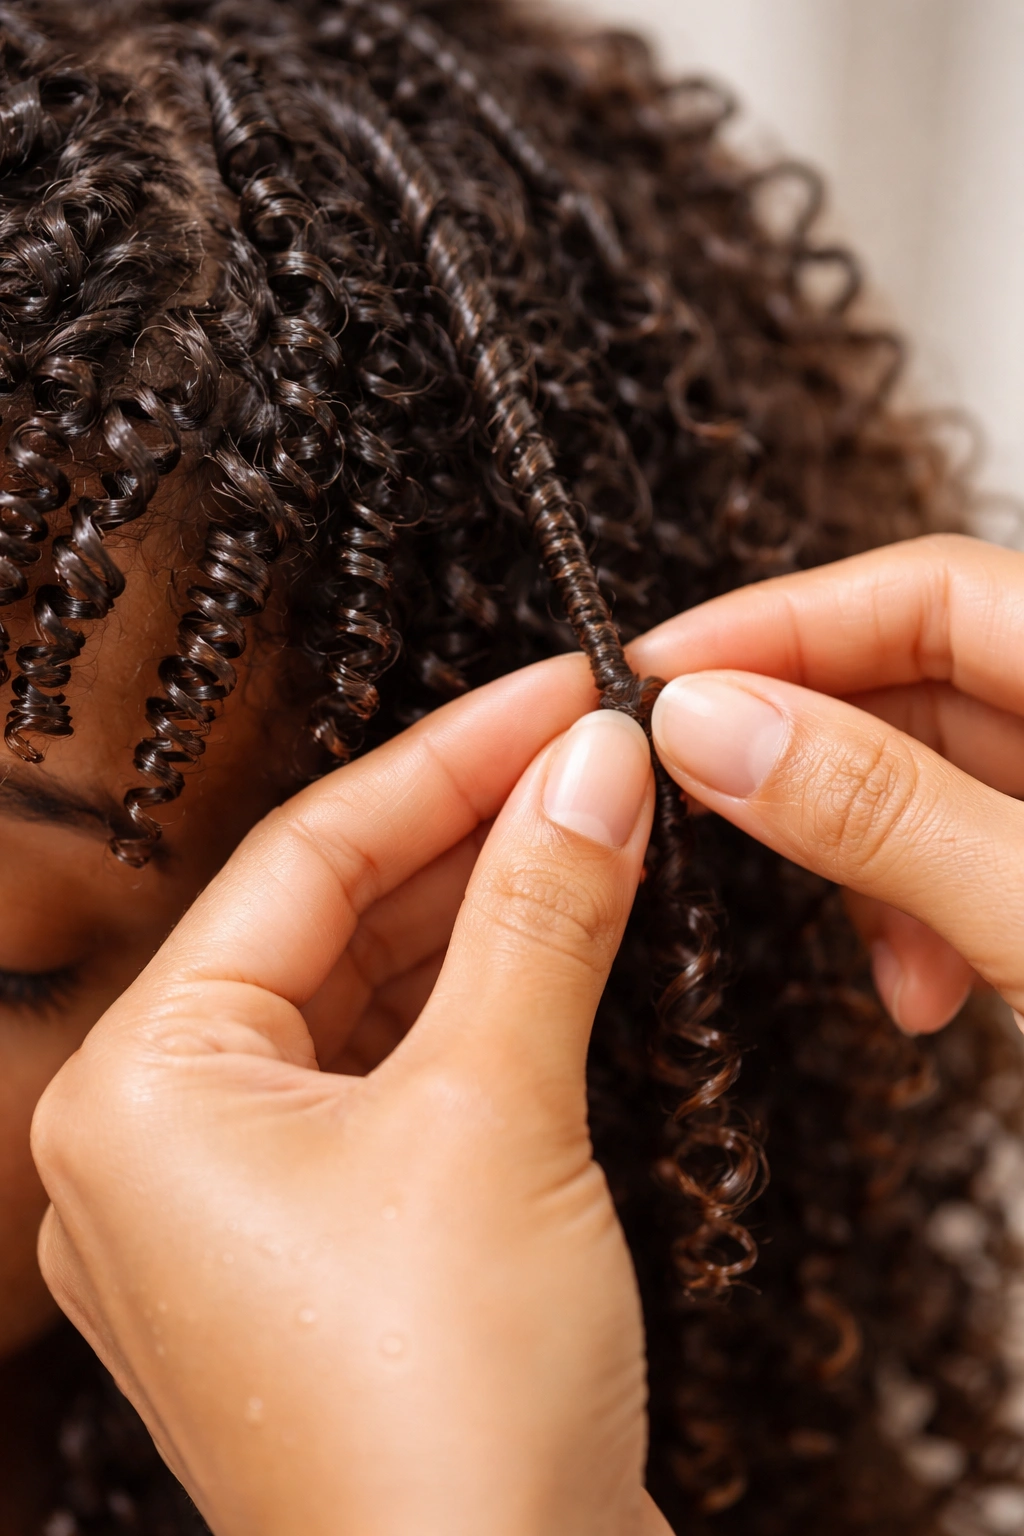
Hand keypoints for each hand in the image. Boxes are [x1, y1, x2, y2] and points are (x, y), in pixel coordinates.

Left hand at [30, 657, 671, 1535]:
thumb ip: (541, 911)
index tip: (553, 699)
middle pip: (327, 924)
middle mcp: (155, 1142)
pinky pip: (383, 1080)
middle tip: (586, 755)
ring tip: (588, 827)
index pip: (302, 862)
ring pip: (361, 1000)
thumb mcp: (499, 1109)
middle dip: (466, 834)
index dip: (444, 761)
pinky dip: (472, 1008)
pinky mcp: (314, 1248)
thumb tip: (593, 766)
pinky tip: (552, 941)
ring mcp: (230, 1204)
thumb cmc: (444, 1414)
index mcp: (138, 1090)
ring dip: (479, 914)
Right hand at [630, 532, 1023, 1036]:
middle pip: (919, 680)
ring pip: (929, 780)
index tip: (661, 681)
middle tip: (695, 796)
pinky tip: (917, 992)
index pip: (931, 587)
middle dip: (807, 756)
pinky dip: (918, 915)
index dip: (787, 621)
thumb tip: (712, 724)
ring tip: (864, 949)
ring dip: (863, 858)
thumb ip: (883, 812)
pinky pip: (962, 857)